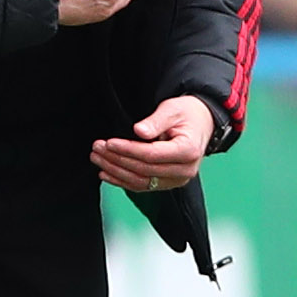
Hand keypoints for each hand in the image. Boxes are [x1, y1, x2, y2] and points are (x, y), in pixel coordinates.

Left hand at [92, 95, 213, 194]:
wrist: (200, 124)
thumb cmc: (186, 114)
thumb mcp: (172, 109)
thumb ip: (156, 121)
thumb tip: (139, 131)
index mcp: (188, 151)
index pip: (152, 154)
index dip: (128, 150)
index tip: (109, 143)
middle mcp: (184, 170)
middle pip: (144, 169)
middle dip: (117, 160)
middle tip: (97, 149)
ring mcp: (177, 179)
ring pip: (141, 181)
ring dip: (116, 172)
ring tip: (97, 158)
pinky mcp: (167, 183)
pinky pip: (142, 186)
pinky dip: (122, 181)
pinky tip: (106, 174)